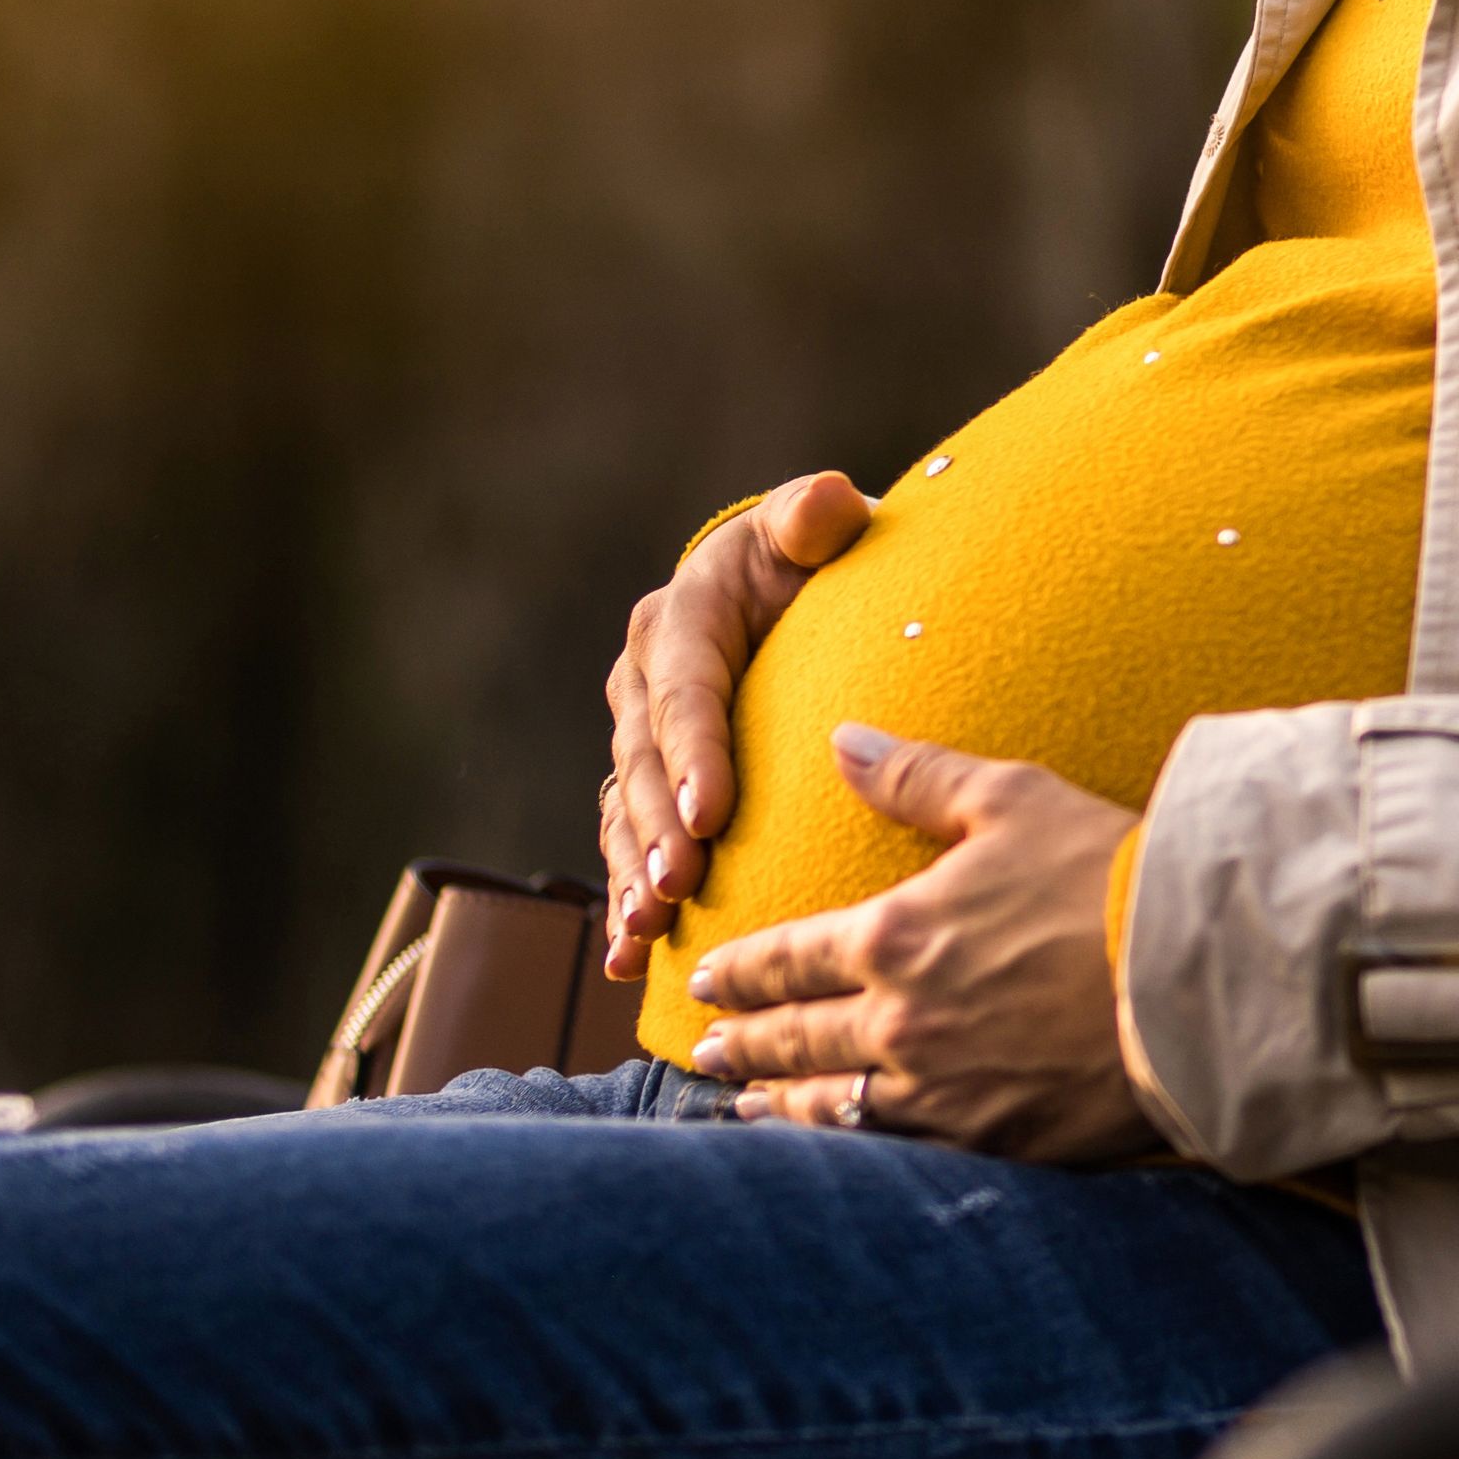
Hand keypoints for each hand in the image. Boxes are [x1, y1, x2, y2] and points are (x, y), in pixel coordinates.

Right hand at [598, 471, 867, 974]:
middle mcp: (645, 683)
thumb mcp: (814, 529)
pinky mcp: (651, 788)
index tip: (714, 812)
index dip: (693, 754)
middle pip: (645, 766)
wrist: (803, 596)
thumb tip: (831, 503)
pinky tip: (632, 955)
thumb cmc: (816, 560)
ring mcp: (641, 741)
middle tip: (679, 889)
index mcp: (680, 621)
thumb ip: (816, 518)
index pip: (685, 692)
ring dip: (633, 877)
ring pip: (627, 816)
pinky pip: (631, 846)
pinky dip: (628, 900)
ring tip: (649, 932)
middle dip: (658, 832)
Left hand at [677, 726, 1167, 1162]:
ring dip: (776, 1103)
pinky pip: (893, 1151)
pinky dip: (846, 1148)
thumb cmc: (1113, 877)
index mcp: (897, 936)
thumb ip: (917, 775)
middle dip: (742, 1041)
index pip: (789, 957)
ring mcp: (942, 1091)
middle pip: (795, 1037)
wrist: (1201, 976)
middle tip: (704, 1048)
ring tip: (742, 1105)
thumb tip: (843, 740)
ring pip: (830, 1105)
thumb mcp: (1014, 800)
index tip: (705, 977)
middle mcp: (901, 1022)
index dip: (740, 969)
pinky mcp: (990, 1139)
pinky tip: (834, 1147)